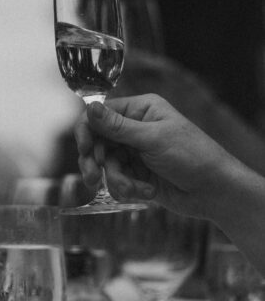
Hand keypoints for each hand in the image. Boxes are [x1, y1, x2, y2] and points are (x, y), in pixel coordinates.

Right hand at [75, 94, 233, 218]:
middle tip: (92, 178)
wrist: (214, 191)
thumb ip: (117, 126)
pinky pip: (117, 180)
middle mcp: (135, 128)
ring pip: (105, 164)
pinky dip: (127, 188)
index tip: (85, 150)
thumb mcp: (153, 139)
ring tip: (131, 189)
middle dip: (96, 162)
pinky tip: (147, 193)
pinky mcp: (137, 174)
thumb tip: (89, 107)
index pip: (100, 114)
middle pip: (97, 141)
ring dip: (117, 179)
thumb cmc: (192, 156)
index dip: (87, 131)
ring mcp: (135, 152)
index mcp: (140, 109)